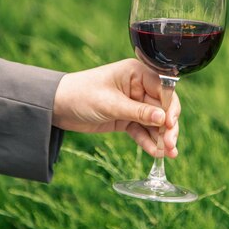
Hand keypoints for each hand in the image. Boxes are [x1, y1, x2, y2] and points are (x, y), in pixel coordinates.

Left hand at [52, 58, 180, 157]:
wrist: (56, 106)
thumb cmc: (81, 95)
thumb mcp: (111, 104)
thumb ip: (138, 112)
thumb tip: (163, 119)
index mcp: (137, 73)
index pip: (164, 89)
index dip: (170, 107)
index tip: (171, 125)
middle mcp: (139, 87)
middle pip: (162, 107)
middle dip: (168, 127)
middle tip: (171, 144)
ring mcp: (133, 103)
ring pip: (154, 121)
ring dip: (161, 137)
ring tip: (168, 154)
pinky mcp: (126, 118)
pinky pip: (142, 130)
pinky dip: (148, 141)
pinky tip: (156, 153)